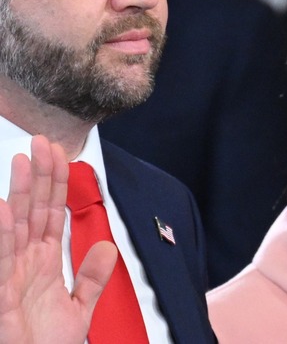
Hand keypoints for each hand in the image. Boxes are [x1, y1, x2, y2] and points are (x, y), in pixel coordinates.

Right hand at [0, 135, 116, 342]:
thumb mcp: (78, 311)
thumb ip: (92, 279)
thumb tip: (109, 247)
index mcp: (43, 262)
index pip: (50, 214)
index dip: (56, 184)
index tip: (61, 154)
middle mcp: (24, 262)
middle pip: (32, 210)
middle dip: (38, 177)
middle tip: (41, 142)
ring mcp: (10, 276)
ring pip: (14, 227)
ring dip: (18, 194)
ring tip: (22, 161)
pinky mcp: (1, 295)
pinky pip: (0, 259)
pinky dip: (1, 234)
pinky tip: (4, 208)